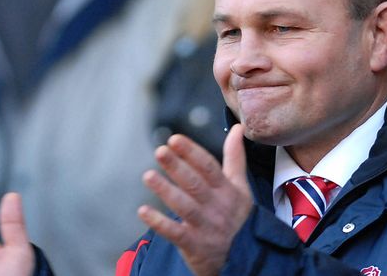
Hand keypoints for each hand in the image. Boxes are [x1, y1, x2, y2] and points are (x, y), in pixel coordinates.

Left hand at [138, 124, 252, 275]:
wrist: (243, 258)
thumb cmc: (237, 216)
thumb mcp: (241, 187)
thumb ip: (235, 157)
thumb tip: (236, 129)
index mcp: (227, 190)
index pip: (209, 167)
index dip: (191, 152)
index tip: (174, 139)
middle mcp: (217, 206)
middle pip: (195, 184)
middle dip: (177, 167)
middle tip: (160, 151)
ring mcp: (206, 226)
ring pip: (184, 206)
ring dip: (165, 190)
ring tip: (148, 176)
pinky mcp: (194, 245)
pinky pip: (175, 233)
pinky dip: (159, 223)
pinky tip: (143, 211)